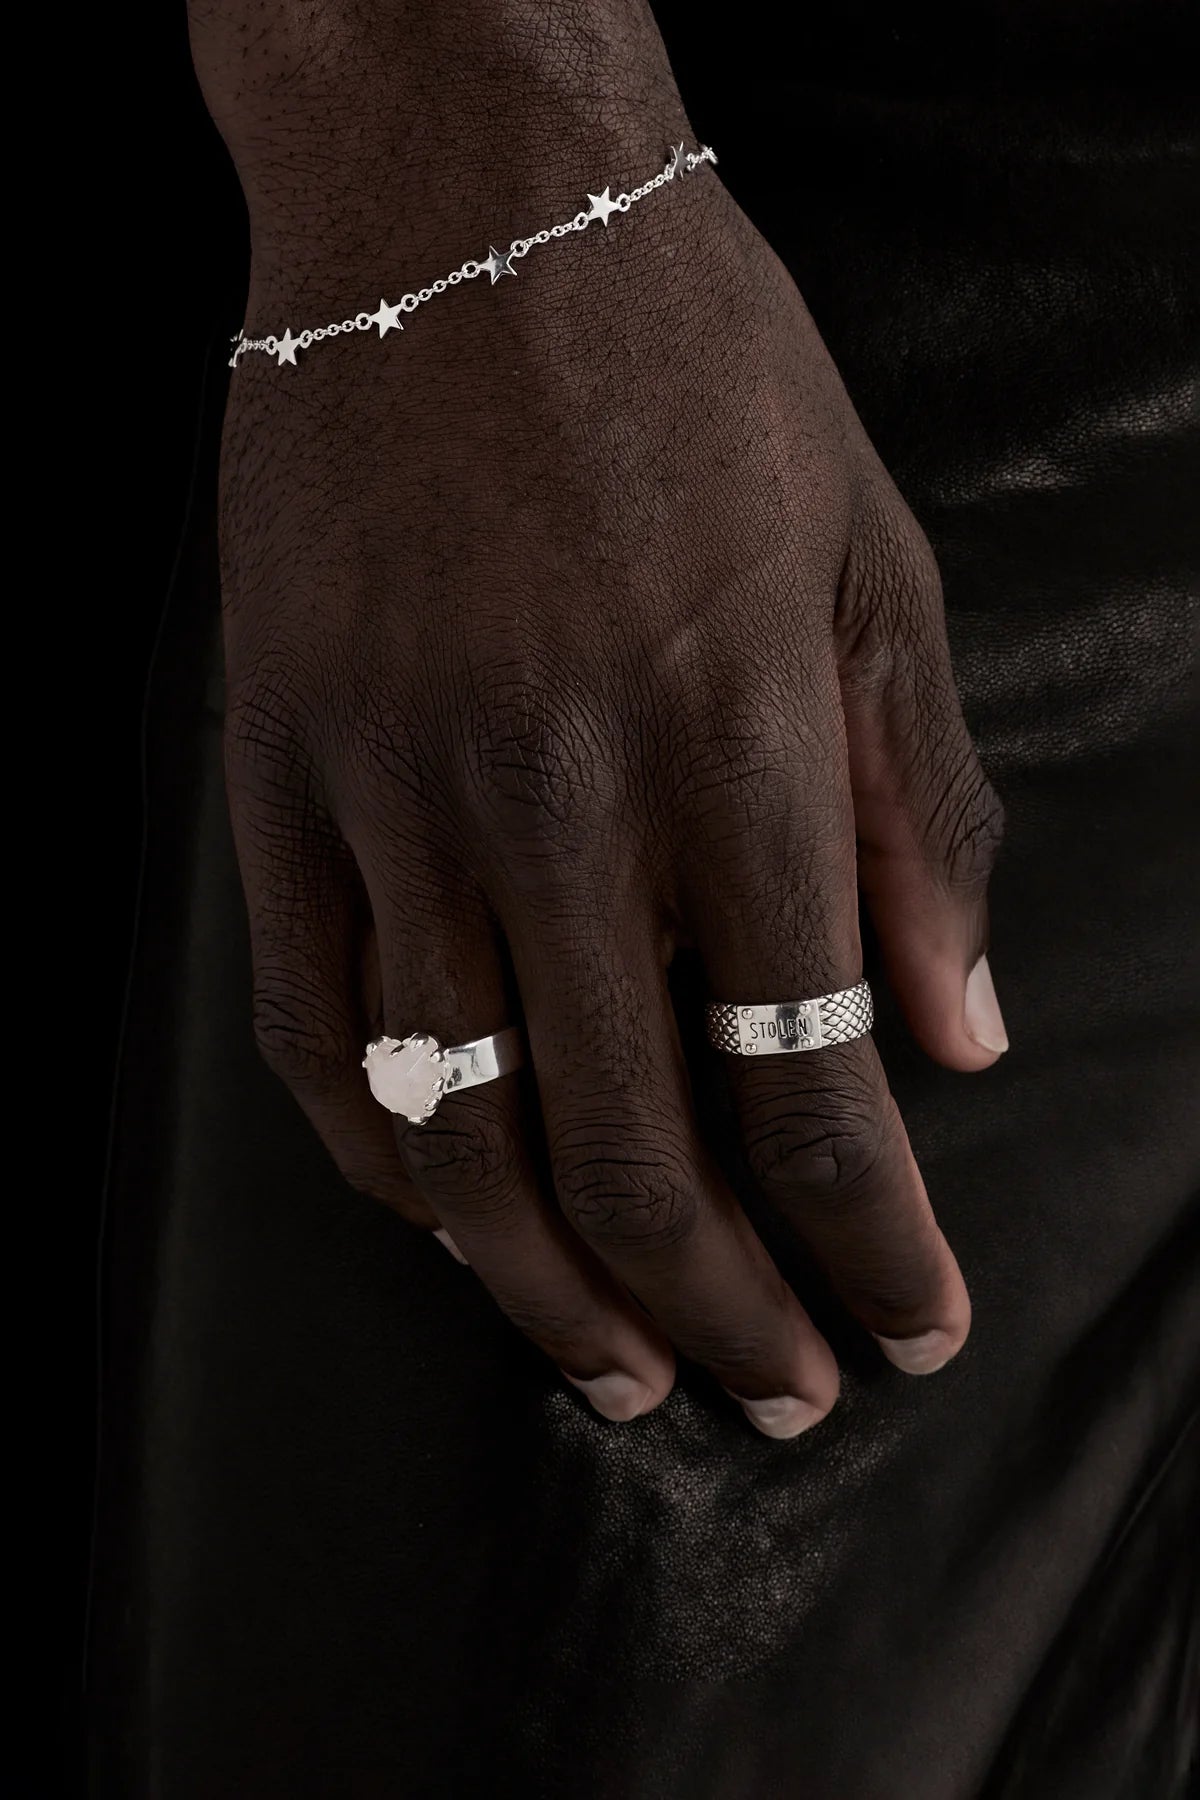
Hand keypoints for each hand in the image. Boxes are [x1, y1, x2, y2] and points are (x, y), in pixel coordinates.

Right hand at [217, 131, 1005, 1437]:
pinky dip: (377, 1155)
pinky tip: (444, 1220)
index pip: (812, 1074)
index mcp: (734, 741)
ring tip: (621, 1368)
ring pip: (454, 1126)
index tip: (908, 1328)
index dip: (872, 1238)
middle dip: (724, 1307)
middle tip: (778, 1391)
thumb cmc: (688, 366)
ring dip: (545, 1284)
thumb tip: (962, 1036)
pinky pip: (309, 1023)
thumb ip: (919, 819)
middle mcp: (555, 796)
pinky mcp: (275, 769)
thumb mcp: (866, 563)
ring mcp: (391, 791)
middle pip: (631, 1146)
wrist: (452, 205)